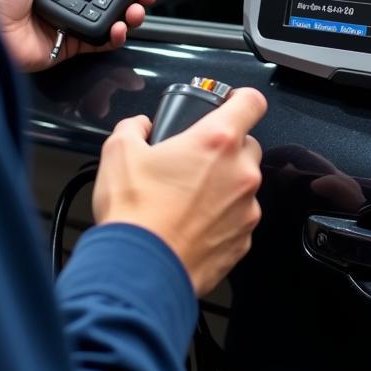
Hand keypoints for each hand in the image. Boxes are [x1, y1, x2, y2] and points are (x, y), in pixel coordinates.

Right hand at [93, 88, 267, 296]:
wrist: (140, 272)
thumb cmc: (135, 214)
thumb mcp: (119, 152)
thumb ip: (134, 127)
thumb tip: (140, 127)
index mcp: (217, 141)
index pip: (251, 102)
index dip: (241, 98)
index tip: (231, 102)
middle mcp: (240, 173)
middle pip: (248, 145)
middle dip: (225, 149)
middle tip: (194, 160)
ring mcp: (246, 209)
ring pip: (244, 185)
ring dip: (224, 186)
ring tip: (187, 198)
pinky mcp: (243, 241)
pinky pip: (238, 219)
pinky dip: (221, 218)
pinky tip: (192, 224)